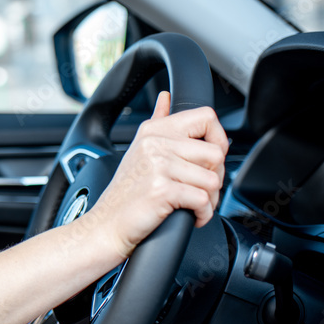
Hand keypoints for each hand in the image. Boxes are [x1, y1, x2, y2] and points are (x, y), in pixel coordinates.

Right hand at [88, 91, 226, 258]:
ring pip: (213, 179)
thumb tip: (166, 98)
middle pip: (216, 153)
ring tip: (191, 204)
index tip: (207, 158)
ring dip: (210, 200)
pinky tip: (189, 216)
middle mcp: (155, 144)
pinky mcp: (162, 190)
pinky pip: (204, 200)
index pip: (206, 117)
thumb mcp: (139, 149)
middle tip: (195, 188)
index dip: (217, 139)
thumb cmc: (126, 193)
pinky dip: (203, 215)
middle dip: (214, 177)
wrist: (106, 225)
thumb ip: (158, 121)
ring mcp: (158, 166)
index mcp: (154, 131)